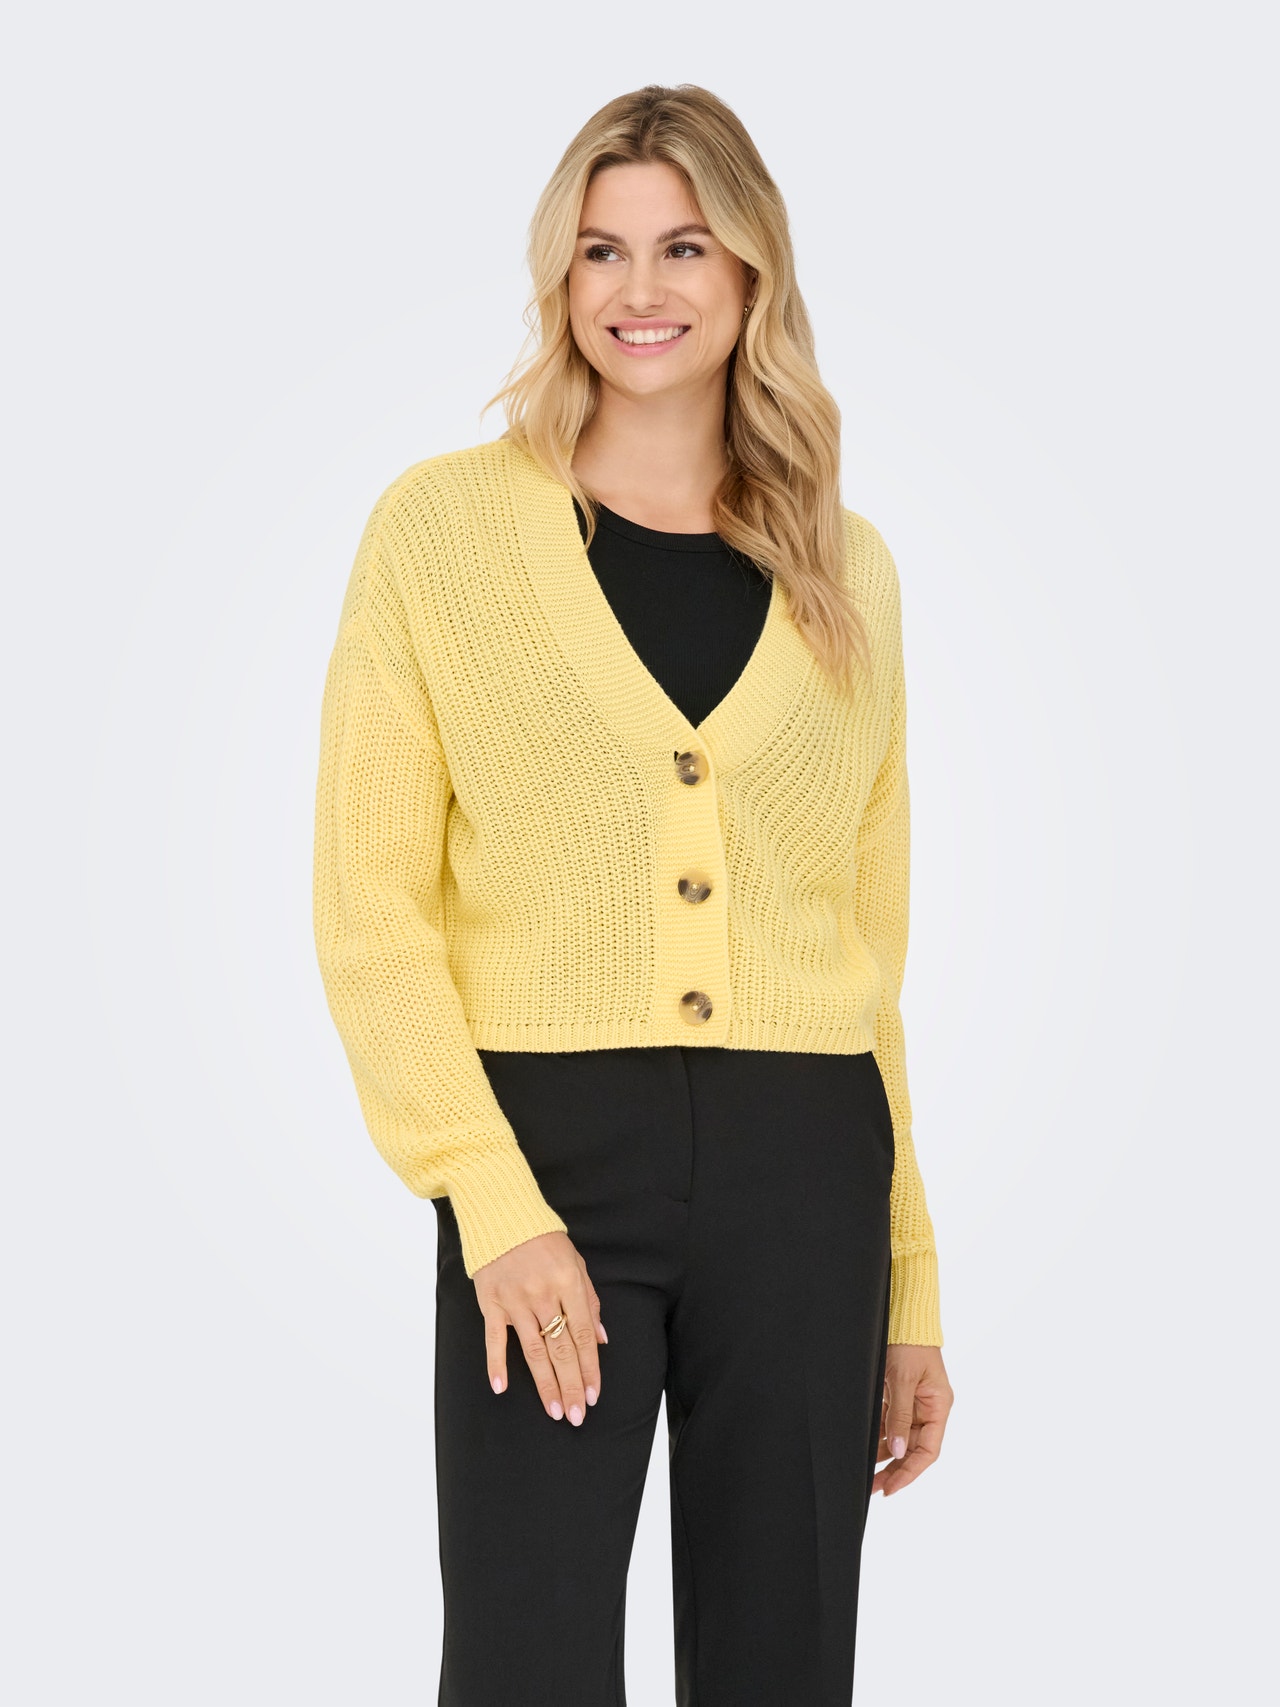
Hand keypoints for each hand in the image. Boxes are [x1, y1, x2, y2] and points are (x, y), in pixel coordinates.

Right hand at [472, 1231, 607, 1426]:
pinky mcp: (491, 1303)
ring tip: (554, 1410)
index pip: (583, 1335)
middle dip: (572, 1385)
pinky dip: (496, 1364)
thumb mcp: (576, 1264)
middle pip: (561, 1349)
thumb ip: (589, 1302)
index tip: (594, 1394)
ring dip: (545, 1384)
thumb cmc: (544, 1241)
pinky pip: (494, 1339)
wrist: (503, 1217)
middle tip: (576, 1415)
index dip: (590, 1368)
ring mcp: (515, 1301)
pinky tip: (501, 1388)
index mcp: (569, 1284)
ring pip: (534, 1351)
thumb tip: (601, 1339)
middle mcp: (543, 1295)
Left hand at [873, 1344, 952, 1495]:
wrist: (903, 1316)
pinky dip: (880, 1436)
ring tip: (866, 1474)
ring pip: (900, 1439)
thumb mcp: (903, 1380)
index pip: (928, 1450)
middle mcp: (929, 1409)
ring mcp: (915, 1403)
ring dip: (885, 1456)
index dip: (910, 1472)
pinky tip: (866, 1448)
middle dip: (895, 1470)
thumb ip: (900, 1416)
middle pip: (913, 1449)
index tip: (892, 1487)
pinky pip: (891, 1423)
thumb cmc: (909, 1344)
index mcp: (939, 1407)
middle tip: (874, 1488)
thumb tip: (897, 1450)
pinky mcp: (900, 1395)